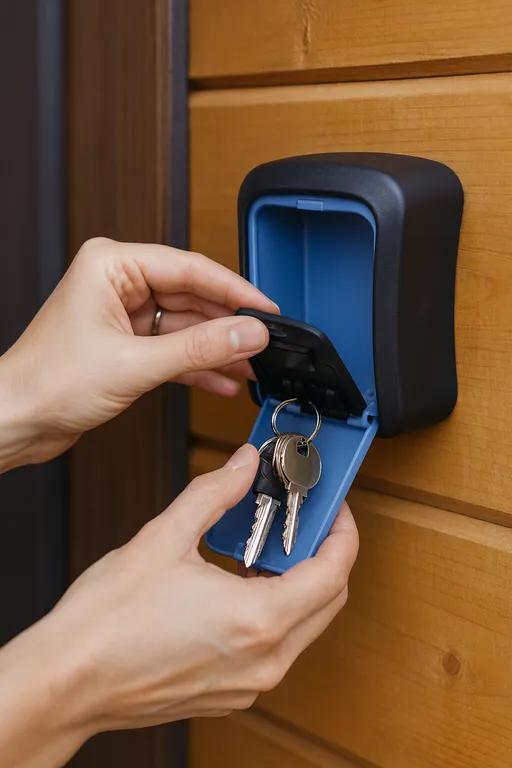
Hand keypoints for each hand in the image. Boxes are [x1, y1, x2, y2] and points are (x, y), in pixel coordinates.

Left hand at [0, 238, 276, 465]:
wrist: (17, 420)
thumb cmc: (46, 381)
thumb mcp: (135, 364)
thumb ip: (199, 348)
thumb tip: (247, 333)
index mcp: (111, 265)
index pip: (189, 268)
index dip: (233, 289)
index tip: (266, 308)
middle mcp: (118, 283)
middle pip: (191, 296)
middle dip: (227, 324)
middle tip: (263, 341)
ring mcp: (124, 314)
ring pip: (186, 325)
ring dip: (217, 348)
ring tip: (251, 365)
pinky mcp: (127, 344)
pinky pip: (174, 348)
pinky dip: (197, 364)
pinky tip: (223, 379)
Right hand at [0, 445, 357, 766]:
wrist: (68, 681)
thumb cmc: (106, 622)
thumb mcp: (164, 538)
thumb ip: (214, 493)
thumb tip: (242, 465)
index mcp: (257, 619)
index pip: (333, 572)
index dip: (342, 532)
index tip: (333, 509)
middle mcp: (264, 659)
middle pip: (329, 600)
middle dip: (326, 555)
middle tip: (305, 522)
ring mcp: (250, 682)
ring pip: (305, 626)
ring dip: (300, 584)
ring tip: (268, 548)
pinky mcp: (233, 692)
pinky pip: (276, 647)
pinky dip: (275, 611)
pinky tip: (241, 583)